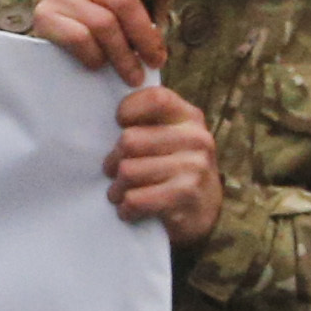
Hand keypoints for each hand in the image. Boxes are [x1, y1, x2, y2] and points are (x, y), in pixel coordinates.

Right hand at [31, 0, 177, 83]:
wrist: (66, 58)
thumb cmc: (114, 29)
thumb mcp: (142, 10)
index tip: (154, 1)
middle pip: (122, 1)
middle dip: (145, 36)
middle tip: (155, 61)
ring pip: (104, 24)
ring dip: (124, 56)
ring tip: (134, 75)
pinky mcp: (44, 18)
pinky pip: (79, 38)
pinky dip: (95, 56)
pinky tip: (100, 65)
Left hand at [104, 80, 223, 242]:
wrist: (205, 211)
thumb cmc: (176, 168)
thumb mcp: (171, 137)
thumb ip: (148, 123)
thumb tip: (105, 123)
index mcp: (189, 117)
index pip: (155, 99)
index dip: (129, 109)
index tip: (120, 124)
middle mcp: (196, 138)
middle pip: (130, 140)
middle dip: (113, 160)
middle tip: (112, 171)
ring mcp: (194, 167)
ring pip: (128, 171)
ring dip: (116, 188)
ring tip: (118, 192)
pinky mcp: (186, 196)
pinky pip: (136, 199)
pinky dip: (125, 207)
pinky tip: (127, 209)